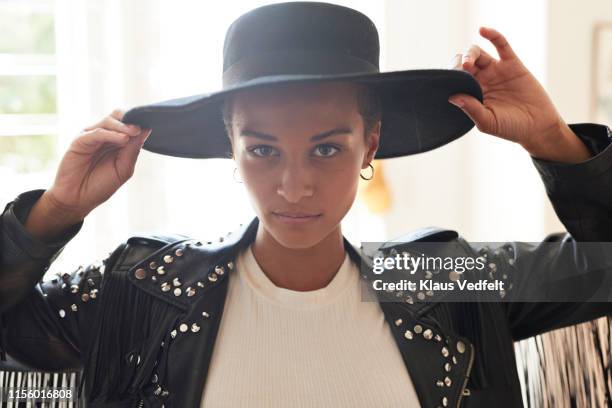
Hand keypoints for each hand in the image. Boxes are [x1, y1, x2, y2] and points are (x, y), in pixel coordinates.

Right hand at [44, 109, 150, 220]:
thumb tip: (147, 129)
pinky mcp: (80, 141)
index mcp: (116, 141)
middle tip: (140, 128)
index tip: (152, 122)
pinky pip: (97, 133)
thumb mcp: (123, 168)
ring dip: (123, 126)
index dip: (139, 121)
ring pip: (108, 121)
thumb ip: (133, 149)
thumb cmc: (101, 185)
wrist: (78, 199)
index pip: (129, 123)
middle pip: (118, 116)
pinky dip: (111, 134)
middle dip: (131, 119)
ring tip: (134, 132)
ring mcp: (91, 136)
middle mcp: (104, 135)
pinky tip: (123, 139)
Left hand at [449, 27, 590, 162]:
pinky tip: (483, 30)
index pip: (455, 80)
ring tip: (468, 63)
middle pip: (463, 64)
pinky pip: (501, 46)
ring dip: (471, 54)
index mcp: (471, 94)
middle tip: (460, 70)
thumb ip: (471, 109)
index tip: (448, 80)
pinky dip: (493, 36)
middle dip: (458, 65)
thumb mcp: (488, 122)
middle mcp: (481, 80)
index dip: (450, 77)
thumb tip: (452, 97)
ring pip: (478, 54)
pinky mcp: (512, 64)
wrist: (537, 127)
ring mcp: (496, 71)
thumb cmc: (510, 128)